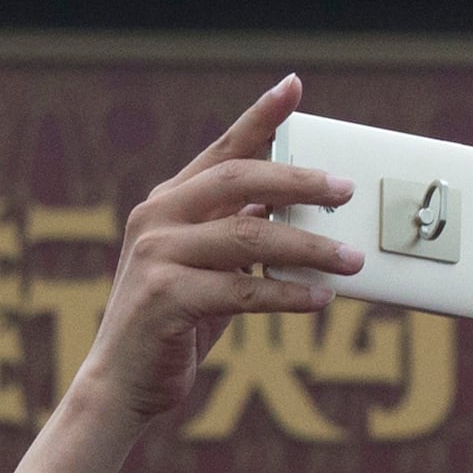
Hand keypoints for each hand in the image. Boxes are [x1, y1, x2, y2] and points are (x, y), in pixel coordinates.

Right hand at [66, 75, 360, 427]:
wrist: (121, 384)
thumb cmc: (174, 323)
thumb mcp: (206, 268)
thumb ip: (237, 233)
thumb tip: (294, 207)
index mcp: (166, 203)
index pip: (222, 150)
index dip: (260, 118)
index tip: (294, 88)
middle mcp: (156, 219)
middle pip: (239, 180)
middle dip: (299, 181)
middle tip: (345, 190)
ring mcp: (156, 256)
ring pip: (249, 237)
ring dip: (309, 248)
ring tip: (352, 259)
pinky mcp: (166, 298)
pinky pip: (245, 290)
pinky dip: (289, 293)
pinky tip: (322, 297)